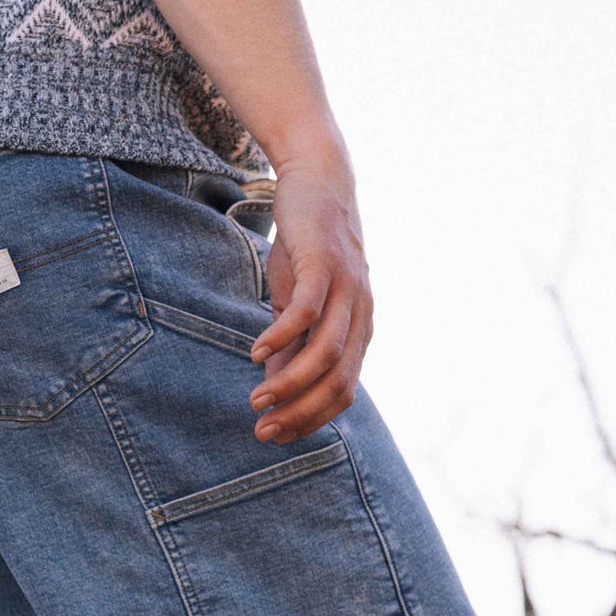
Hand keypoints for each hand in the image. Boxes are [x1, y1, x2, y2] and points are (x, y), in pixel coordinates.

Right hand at [248, 150, 371, 444]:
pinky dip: (282, 337)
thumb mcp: (297, 301)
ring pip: (325, 352)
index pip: (342, 392)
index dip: (311, 420)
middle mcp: (360, 312)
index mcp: (358, 329)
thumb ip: (290, 344)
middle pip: (337, 380)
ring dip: (290, 384)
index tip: (276, 436)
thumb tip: (274, 385)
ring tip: (257, 400)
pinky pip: (307, 312)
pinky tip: (255, 353)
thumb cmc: (307, 246)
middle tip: (263, 431)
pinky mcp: (325, 263)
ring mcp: (347, 288)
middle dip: (300, 413)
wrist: (318, 179)